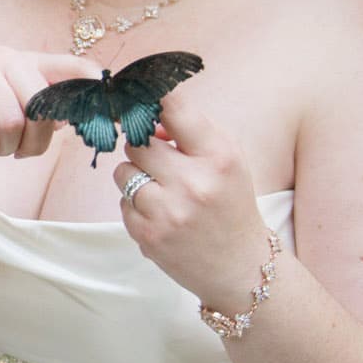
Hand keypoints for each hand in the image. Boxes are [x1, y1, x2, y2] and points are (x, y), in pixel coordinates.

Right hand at [0, 48, 99, 162]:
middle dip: (34, 141)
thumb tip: (92, 117)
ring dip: (4, 147)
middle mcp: (4, 57)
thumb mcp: (22, 122)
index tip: (113, 113)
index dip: (94, 87)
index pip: (72, 67)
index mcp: (28, 63)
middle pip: (41, 104)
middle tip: (19, 153)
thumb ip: (52, 114)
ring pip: (10, 119)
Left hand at [108, 88, 271, 308]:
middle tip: (162, 163)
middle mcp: (193, 183)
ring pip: (122, 172)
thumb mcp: (227, 161)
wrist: (241, 267)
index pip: (175, 110)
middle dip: (144, 149)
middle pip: (137, 143)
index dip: (150, 98)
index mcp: (219, 157)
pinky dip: (136, 207)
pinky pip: (122, 203)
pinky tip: (162, 217)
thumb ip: (190, 133)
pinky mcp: (148, 235)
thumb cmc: (231, 205)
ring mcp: (168, 212)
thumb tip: (146, 119)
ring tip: (165, 194)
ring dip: (136, 178)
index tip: (137, 94)